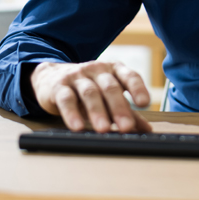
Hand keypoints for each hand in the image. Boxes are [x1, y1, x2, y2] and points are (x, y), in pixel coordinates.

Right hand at [31, 60, 152, 132]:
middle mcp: (97, 70)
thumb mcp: (108, 96)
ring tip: (103, 129)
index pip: (129, 76)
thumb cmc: (87, 88)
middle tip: (126, 127)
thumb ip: (127, 111)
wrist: (51, 77)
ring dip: (97, 112)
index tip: (144, 103)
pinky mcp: (59, 86)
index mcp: (113, 70)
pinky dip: (72, 113)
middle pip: (110, 87)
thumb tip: (147, 130)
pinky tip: (77, 126)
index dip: (137, 88)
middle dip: (119, 107)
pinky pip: (67, 99)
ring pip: (89, 92)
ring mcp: (77, 76)